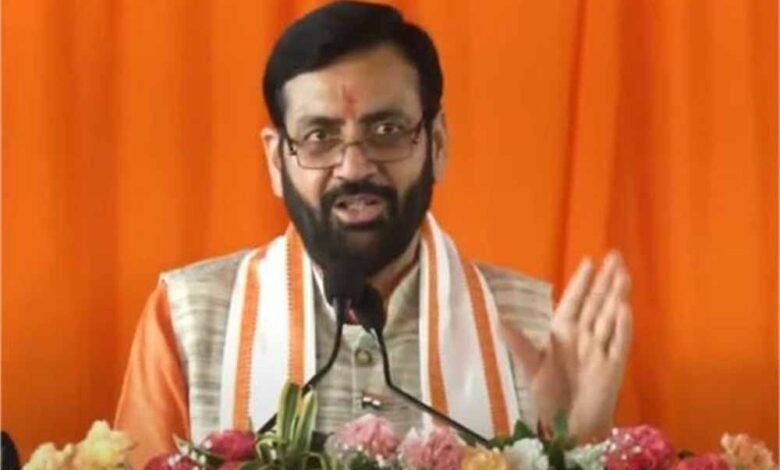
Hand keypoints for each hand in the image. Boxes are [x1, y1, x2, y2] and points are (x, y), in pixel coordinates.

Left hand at [502, 250, 632, 438]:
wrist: (568, 426)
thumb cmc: (549, 396)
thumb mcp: (530, 367)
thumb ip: (518, 343)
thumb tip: (497, 321)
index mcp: (562, 332)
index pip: (573, 301)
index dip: (581, 282)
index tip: (589, 261)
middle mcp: (583, 336)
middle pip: (596, 302)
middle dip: (606, 279)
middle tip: (616, 255)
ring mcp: (600, 350)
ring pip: (610, 316)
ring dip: (617, 295)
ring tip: (623, 272)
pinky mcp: (613, 366)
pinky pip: (619, 343)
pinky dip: (622, 326)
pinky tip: (625, 308)